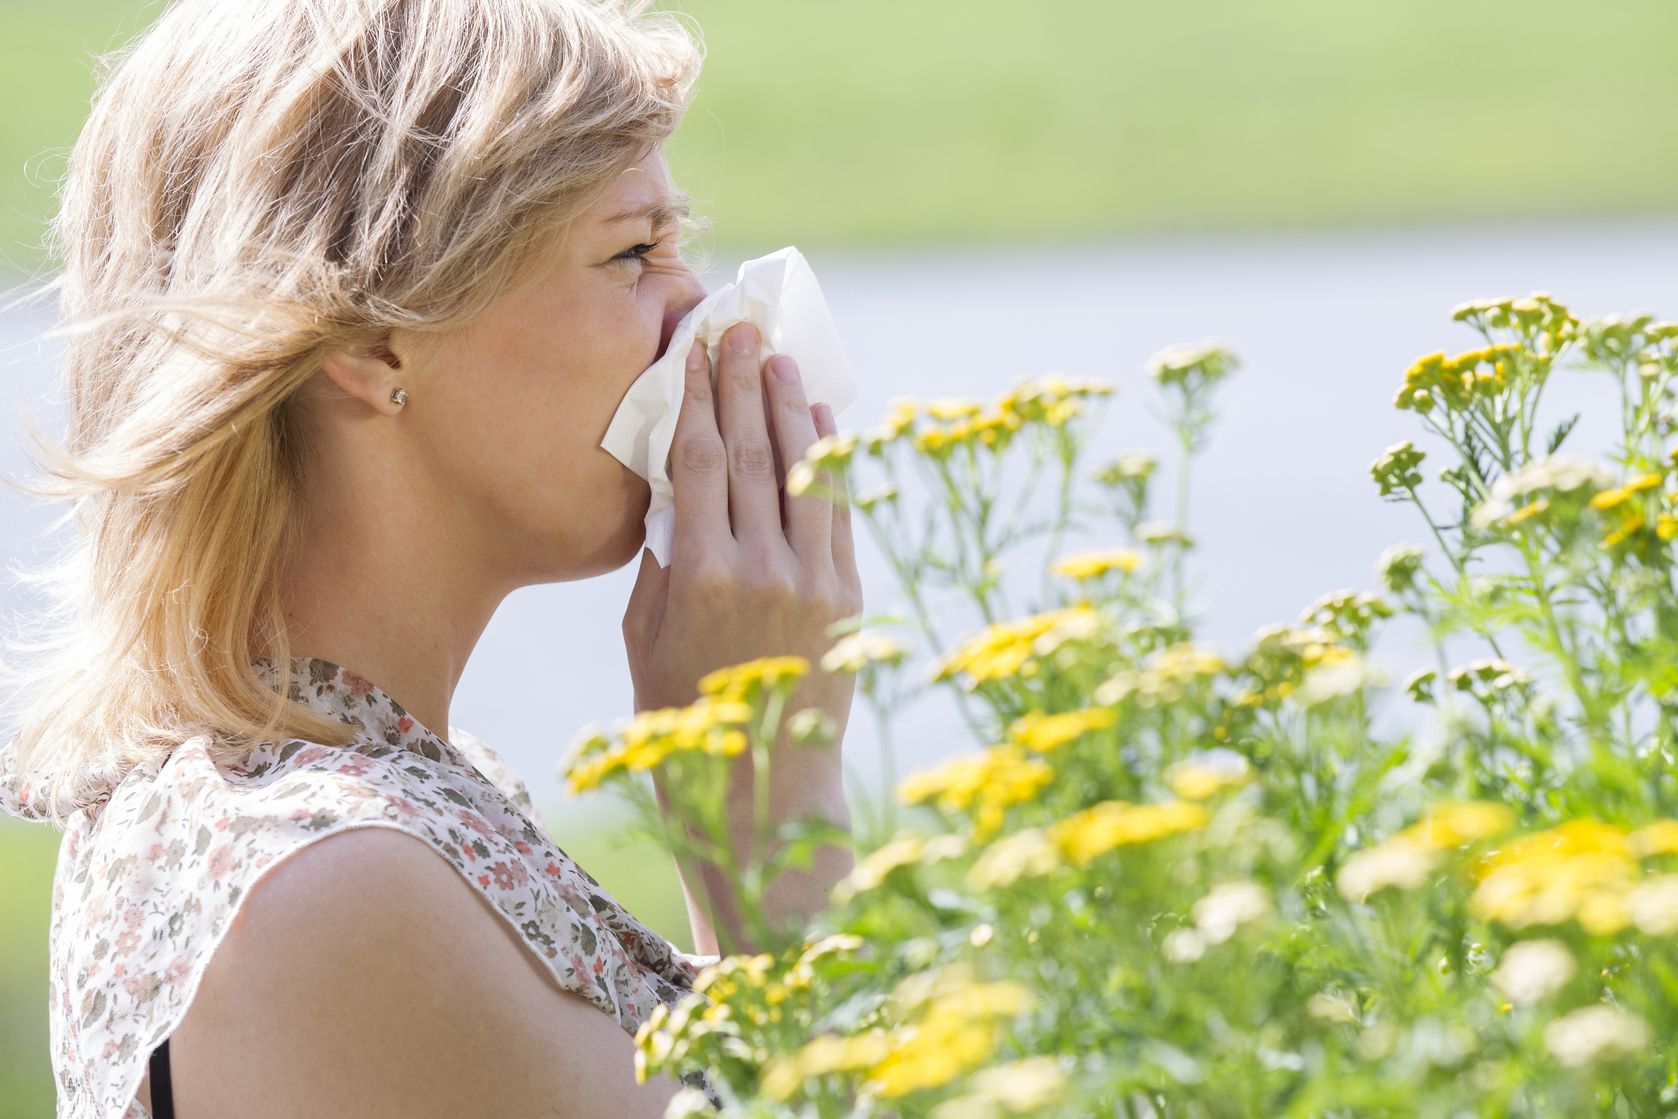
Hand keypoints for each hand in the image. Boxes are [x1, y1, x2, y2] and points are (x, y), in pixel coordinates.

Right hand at [622, 320, 862, 735]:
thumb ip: (662, 559)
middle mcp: (760, 568)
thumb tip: (676, 490)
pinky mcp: (848, 597)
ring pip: (801, 472)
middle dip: (742, 382)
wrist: (762, 792)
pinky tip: (821, 420)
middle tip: (740, 327)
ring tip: (780, 358)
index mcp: (699, 575)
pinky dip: (830, 461)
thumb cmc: (683, 717)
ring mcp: (812, 581)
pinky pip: (838, 511)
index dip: (695, 397)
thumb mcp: (646, 637)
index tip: (694, 350)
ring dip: (790, 407)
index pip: (697, 461)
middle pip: (749, 451)